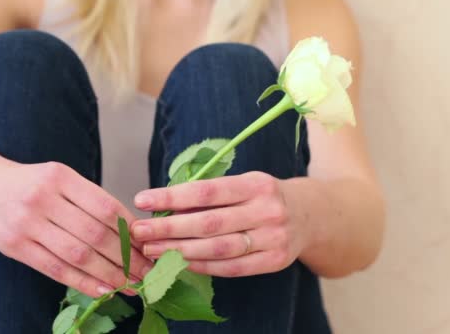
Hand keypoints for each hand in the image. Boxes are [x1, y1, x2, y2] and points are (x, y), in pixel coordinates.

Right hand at [0, 157, 152, 297]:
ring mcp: (26, 224)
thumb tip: (133, 229)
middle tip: (148, 271)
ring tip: (132, 284)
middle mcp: (43, 198)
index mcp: (61, 177)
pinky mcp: (14, 247)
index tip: (149, 245)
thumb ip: (91, 199)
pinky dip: (83, 282)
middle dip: (127, 257)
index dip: (131, 230)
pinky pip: (55, 269)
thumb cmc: (30, 183)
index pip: (106, 207)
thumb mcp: (60, 177)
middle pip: (95, 234)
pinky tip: (103, 290)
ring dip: (110, 274)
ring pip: (78, 255)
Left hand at [131, 171, 308, 276]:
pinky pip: (232, 268)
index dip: (172, 197)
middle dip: (168, 228)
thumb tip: (164, 205)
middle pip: (209, 222)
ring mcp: (273, 238)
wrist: (310, 216)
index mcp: (256, 184)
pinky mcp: (274, 261)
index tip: (143, 200)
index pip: (208, 190)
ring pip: (218, 248)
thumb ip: (213, 193)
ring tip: (152, 250)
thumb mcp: (246, 183)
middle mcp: (267, 210)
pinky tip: (179, 263)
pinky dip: (202, 266)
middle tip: (138, 232)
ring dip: (180, 251)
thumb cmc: (265, 196)